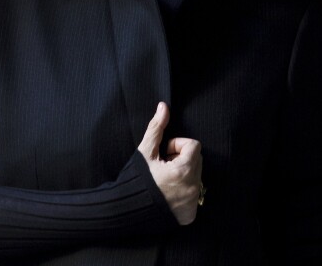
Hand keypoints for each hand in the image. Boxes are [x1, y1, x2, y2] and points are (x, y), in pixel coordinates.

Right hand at [137, 101, 202, 224]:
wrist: (125, 209)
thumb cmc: (135, 178)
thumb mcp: (145, 151)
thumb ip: (157, 128)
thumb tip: (163, 106)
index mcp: (183, 170)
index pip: (194, 146)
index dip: (178, 145)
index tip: (164, 153)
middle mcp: (192, 188)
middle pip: (197, 160)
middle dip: (181, 158)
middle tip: (163, 165)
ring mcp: (192, 203)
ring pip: (196, 177)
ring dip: (183, 173)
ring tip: (164, 178)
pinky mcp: (189, 214)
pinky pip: (194, 195)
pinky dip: (183, 192)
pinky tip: (167, 193)